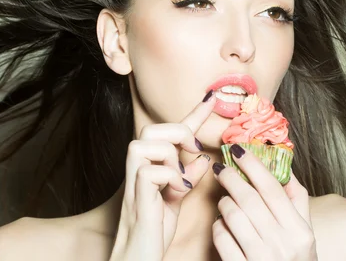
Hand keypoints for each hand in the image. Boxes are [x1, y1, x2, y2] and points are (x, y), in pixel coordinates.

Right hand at [109, 92, 215, 260]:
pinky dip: (171, 177)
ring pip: (148, 143)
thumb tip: (203, 159)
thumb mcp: (176, 198)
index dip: (193, 114)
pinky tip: (178, 191)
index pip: (173, 134)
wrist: (137, 256)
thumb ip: (186, 177)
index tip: (211, 99)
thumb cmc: (154, 229)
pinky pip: (151, 170)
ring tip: (181, 179)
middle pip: (152, 129)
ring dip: (171, 156)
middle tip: (194, 151)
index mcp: (152, 166)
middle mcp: (139, 168)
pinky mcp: (136, 195)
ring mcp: (135, 181)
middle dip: (178, 132)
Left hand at [212, 144, 316, 260]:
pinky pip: (221, 238)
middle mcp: (283, 244)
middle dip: (231, 178)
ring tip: (224, 201)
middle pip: (249, 198)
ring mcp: (261, 258)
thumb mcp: (305, 235)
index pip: (273, 188)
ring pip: (232, 216)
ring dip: (223, 203)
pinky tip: (221, 226)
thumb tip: (285, 166)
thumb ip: (296, 201)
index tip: (238, 150)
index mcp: (300, 231)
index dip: (253, 165)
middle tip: (220, 168)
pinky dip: (217, 227)